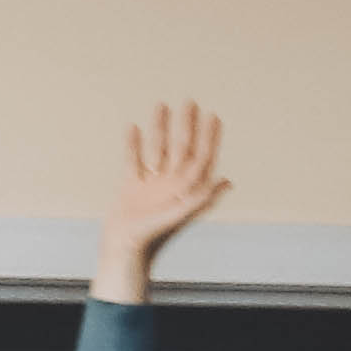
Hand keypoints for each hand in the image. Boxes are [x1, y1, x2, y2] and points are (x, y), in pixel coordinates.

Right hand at [108, 100, 231, 290]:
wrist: (123, 249)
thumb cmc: (153, 237)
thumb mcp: (178, 215)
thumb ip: (200, 198)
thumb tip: (226, 181)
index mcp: (186, 190)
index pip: (202, 158)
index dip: (210, 137)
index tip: (214, 116)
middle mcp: (171, 184)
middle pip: (181, 148)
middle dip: (187, 125)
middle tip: (191, 101)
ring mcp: (151, 183)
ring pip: (158, 148)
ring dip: (161, 127)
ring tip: (162, 104)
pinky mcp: (131, 185)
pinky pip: (133, 159)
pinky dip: (133, 143)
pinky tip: (134, 126)